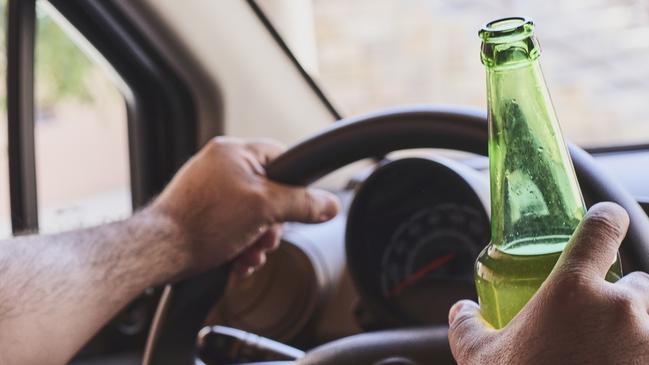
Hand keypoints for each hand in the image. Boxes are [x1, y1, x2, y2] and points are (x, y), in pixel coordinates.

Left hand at [151, 137, 339, 276]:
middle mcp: (220, 164)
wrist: (159, 251)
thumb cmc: (202, 223)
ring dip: (258, 238)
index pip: (282, 157)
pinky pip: (233, 222)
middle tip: (265, 238)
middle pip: (269, 190)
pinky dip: (240, 242)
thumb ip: (302, 203)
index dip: (295, 185)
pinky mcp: (200, 210)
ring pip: (252, 211)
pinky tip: (238, 258)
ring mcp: (208, 188)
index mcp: (234, 151)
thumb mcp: (264, 209)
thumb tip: (330, 205)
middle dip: (273, 222)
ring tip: (249, 253)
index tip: (296, 207)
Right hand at [449, 202, 648, 364]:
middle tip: (596, 321)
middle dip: (621, 296)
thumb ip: (467, 326)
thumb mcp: (481, 359)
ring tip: (610, 350)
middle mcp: (621, 309)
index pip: (603, 228)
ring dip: (637, 326)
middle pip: (638, 281)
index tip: (605, 220)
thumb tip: (461, 311)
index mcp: (573, 290)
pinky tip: (617, 363)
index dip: (606, 218)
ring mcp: (648, 340)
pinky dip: (639, 351)